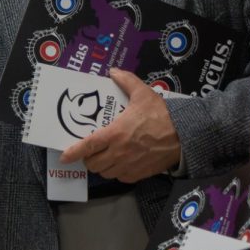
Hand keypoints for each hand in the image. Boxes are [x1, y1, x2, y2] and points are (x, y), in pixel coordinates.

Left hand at [58, 69, 180, 181]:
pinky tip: (120, 163)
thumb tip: (113, 72)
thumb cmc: (162, 114)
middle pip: (93, 164)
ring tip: (104, 157)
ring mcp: (129, 165)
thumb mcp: (143, 93)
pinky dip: (117, 172)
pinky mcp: (140, 174)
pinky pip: (121, 177)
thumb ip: (126, 81)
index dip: (73, 153)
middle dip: (88, 159)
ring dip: (102, 166)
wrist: (185, 134)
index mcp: (115, 133)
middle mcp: (119, 152)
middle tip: (91, 151)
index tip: (64, 156)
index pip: (88, 146)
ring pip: (106, 172)